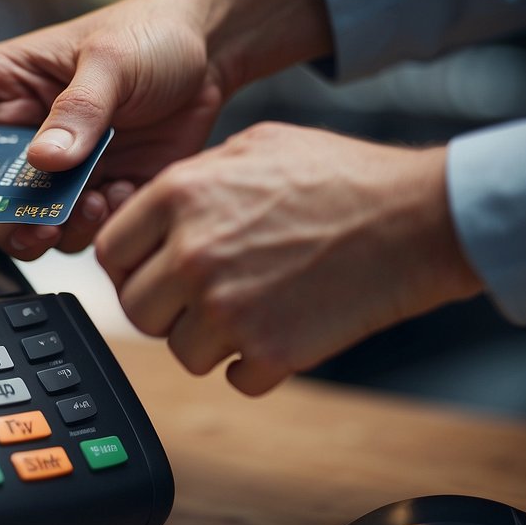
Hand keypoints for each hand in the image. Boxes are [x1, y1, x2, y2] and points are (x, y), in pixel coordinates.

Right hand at [0, 0, 219, 259]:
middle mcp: (21, 132)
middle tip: (33, 225)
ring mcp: (57, 167)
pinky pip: (78, 229)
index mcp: (3, 85)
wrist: (213, 53)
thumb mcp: (112, 60)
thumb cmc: (152, 34)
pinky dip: (98, 225)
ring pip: (27, 219)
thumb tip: (44, 159)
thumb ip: (78, 111)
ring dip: (55, 226)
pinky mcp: (93, 191)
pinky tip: (124, 193)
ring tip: (94, 206)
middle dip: (3, 216)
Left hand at [94, 123, 483, 395]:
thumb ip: (192, 179)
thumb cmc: (341, 177)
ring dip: (211, 340)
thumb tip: (151, 211)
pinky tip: (283, 329)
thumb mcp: (254, 146)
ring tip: (253, 307)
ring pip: (181, 351)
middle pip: (137, 309)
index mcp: (179, 196)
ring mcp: (228, 307)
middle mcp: (193, 254)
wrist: (416, 219)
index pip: (109, 252)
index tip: (150, 272)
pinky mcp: (269, 350)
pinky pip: (234, 378)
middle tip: (202, 297)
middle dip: (166, 308)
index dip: (130, 266)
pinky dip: (256, 365)